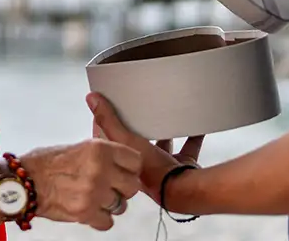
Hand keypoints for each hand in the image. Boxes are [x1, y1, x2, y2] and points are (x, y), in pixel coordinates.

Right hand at [21, 138, 143, 230]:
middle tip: (112, 187)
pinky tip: (90, 210)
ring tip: (96, 198)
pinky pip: (108, 222)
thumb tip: (117, 160)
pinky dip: (100, 219)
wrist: (22, 182)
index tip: (125, 171)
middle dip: (124, 188)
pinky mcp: (85, 212)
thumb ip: (100, 154)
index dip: (130, 167)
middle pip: (133, 186)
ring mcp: (94, 192)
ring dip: (111, 205)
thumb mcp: (77, 147)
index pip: (135, 160)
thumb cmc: (44, 164)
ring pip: (121, 205)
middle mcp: (100, 169)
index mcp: (98, 149)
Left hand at [86, 92, 203, 206]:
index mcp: (125, 163)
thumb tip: (91, 99)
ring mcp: (164, 168)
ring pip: (163, 146)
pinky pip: (187, 148)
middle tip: (138, 112)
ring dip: (165, 134)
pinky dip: (192, 137)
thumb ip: (109, 120)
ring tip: (166, 117)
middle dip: (138, 130)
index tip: (108, 110)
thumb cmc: (153, 171)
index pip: (111, 143)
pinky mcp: (183, 166)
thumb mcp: (126, 140)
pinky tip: (196, 127)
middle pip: (138, 145)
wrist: (184, 189)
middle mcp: (144, 168)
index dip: (108, 127)